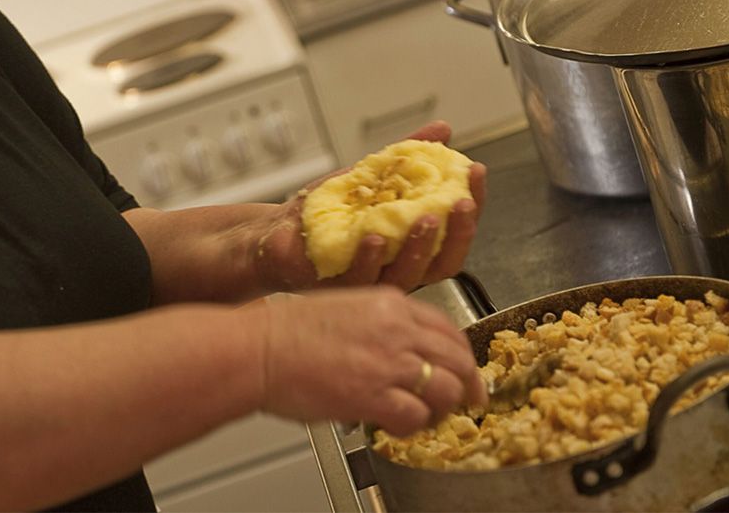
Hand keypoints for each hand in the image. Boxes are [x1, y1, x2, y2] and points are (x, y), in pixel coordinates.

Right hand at [254, 287, 487, 435]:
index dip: (462, 354)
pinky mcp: (375, 395)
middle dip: (468, 384)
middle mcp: (397, 329)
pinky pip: (416, 417)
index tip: (464, 369)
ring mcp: (389, 362)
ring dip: (441, 408)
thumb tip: (398, 349)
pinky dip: (413, 426)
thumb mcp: (343, 307)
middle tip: (469, 400)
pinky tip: (397, 425)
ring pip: (447, 389)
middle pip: (458, 358)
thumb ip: (378, 324)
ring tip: (426, 416)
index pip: (447, 327)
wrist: (259, 348)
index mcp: (390, 303)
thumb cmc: (286, 330)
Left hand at [256, 121, 486, 291]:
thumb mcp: (371, 175)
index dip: (472, 207)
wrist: (276, 230)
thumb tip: (443, 129)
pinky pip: (360, 280)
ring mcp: (369, 282)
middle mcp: (398, 268)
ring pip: (406, 277)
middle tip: (461, 203)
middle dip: (458, 233)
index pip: (455, 234)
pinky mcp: (336, 287)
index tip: (476, 173)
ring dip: (419, 248)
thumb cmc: (327, 210)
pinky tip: (374, 235)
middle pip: (442, 262)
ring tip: (425, 218)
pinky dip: (370, 258)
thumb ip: (408, 155)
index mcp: (412, 245)